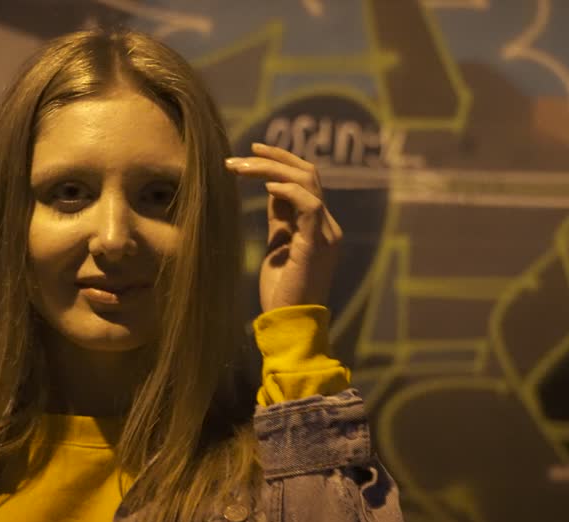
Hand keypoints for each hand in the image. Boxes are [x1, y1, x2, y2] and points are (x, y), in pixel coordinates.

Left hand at [226, 142, 342, 313]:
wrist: (289, 323)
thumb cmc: (281, 291)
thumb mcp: (277, 246)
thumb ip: (280, 219)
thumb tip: (271, 189)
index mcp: (319, 225)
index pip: (306, 180)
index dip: (280, 161)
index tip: (251, 151)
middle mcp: (328, 225)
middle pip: (309, 173)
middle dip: (274, 157)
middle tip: (242, 153)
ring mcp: (326, 233)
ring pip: (307, 182)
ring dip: (271, 169)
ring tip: (241, 167)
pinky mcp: (318, 244)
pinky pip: (309, 204)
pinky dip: (288, 190)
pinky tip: (266, 186)